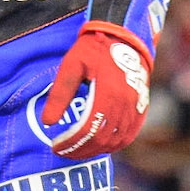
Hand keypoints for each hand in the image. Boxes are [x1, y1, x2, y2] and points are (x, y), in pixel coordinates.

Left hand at [42, 21, 151, 159]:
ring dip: (95, 150)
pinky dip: (112, 146)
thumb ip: (60, 94)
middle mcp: (124, 105)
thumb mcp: (72, 66)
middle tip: (62, 152)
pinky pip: (128, 136)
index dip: (71, 143)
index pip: (87, 130)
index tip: (55, 147)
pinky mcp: (141, 110)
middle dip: (80, 150)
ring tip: (77, 151)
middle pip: (101, 140)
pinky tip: (98, 146)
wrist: (126, 38)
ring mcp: (135, 109)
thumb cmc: (95, 50)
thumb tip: (47, 122)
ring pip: (116, 142)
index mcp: (107, 94)